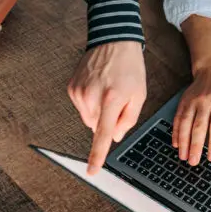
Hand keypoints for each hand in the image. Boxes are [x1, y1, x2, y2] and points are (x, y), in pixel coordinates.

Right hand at [68, 41, 146, 174]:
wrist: (112, 40)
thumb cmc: (130, 67)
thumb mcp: (139, 94)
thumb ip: (128, 119)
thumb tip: (114, 138)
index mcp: (111, 99)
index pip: (102, 134)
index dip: (97, 155)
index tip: (92, 171)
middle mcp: (91, 96)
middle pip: (97, 126)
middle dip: (108, 120)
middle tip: (118, 99)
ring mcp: (78, 91)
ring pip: (89, 118)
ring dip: (99, 111)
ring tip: (108, 89)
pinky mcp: (71, 87)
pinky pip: (82, 106)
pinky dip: (90, 102)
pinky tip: (98, 86)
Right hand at [173, 67, 210, 165]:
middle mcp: (205, 102)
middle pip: (198, 127)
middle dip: (195, 146)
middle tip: (193, 162)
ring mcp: (192, 102)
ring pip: (185, 124)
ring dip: (183, 142)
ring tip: (183, 156)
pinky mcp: (184, 102)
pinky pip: (178, 118)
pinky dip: (176, 132)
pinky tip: (176, 143)